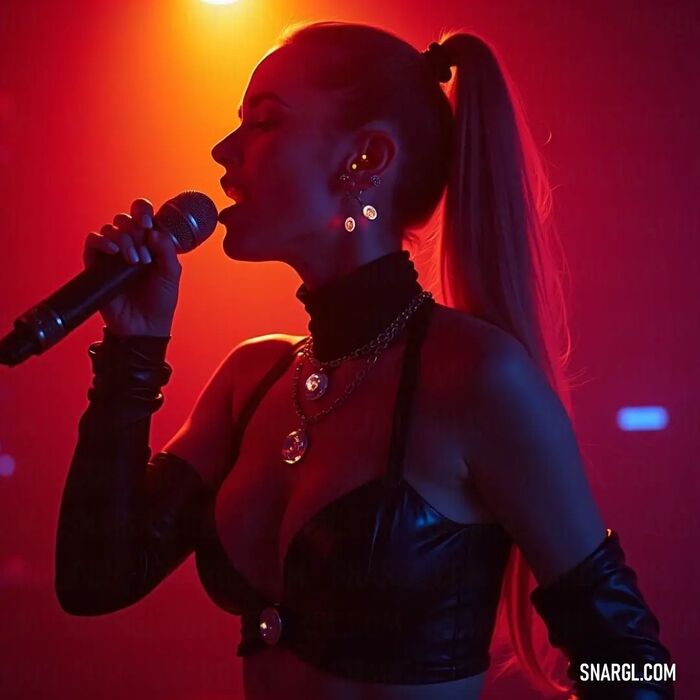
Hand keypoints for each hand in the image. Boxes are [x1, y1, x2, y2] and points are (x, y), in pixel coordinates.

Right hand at [83, 198, 181, 336]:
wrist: (144, 326)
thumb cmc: (160, 300)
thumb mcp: (172, 274)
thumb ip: (167, 250)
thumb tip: (154, 232)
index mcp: (149, 242)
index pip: (142, 215)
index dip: (142, 211)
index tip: (148, 223)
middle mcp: (130, 244)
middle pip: (125, 219)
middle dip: (135, 230)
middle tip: (144, 249)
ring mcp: (113, 254)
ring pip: (110, 229)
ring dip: (123, 240)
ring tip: (134, 261)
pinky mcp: (97, 264)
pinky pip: (93, 241)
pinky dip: (102, 241)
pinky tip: (113, 252)